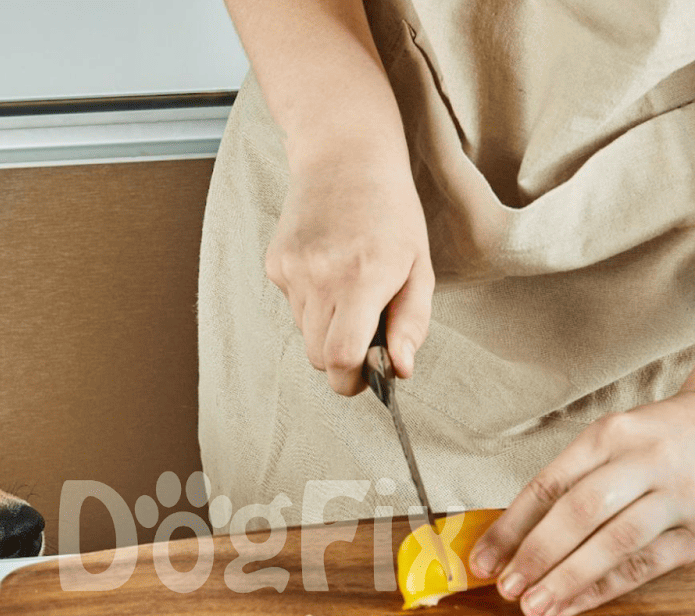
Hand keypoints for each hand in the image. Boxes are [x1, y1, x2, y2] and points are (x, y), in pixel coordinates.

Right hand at [265, 149, 432, 394]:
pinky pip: (293, 306)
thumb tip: (399, 370)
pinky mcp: (275, 263)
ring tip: (349, 284)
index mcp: (363, 278)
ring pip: (305, 333)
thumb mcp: (420, 267)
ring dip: (328, 325)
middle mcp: (321, 276)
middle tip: (367, 329)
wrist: (344, 156)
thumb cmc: (392, 212)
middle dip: (341, 357)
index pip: (340, 358)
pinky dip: (312, 300)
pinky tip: (328, 266)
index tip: (367, 375)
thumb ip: (411, 323)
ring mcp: (292, 270)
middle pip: (318, 357)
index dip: (352, 380)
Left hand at [467, 390, 694, 615]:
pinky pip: (644, 566)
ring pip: (616, 542)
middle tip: (506, 588)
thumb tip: (510, 539)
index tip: (483, 560)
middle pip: (582, 510)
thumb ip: (566, 483)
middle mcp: (646, 460)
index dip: (511, 527)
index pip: (550, 484)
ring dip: (569, 578)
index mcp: (611, 434)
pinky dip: (604, 589)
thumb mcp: (611, 442)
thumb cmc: (659, 441)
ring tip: (535, 606)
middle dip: (537, 554)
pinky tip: (573, 605)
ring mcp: (677, 497)